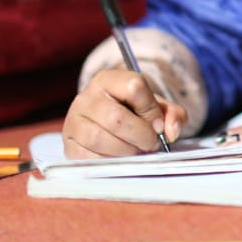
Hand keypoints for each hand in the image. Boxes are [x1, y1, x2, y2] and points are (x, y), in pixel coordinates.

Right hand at [62, 68, 187, 158]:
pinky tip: (120, 158)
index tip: (158, 124)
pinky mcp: (69, 145)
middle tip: (151, 143)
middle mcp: (86, 97)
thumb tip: (171, 132)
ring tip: (136, 151)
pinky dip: (110, 161)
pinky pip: (88, 157)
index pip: (133, 87)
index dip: (151, 109)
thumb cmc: (135, 113)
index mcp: (108, 79)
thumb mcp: (157, 107)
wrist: (108, 123)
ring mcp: (73, 121)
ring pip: (100, 139)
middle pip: (115, 118)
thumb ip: (172, 114)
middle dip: (140, 135)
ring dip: (126, 150)